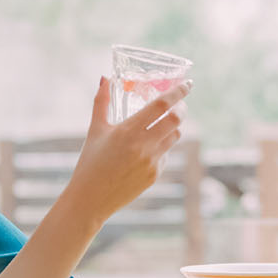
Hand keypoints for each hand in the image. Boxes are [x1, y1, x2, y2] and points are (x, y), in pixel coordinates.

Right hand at [61, 76, 190, 222]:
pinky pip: (166, 154)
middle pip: (176, 120)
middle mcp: (143, 145)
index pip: (161, 105)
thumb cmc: (90, 162)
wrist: (90, 199)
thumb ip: (101, 102)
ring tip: (165, 122)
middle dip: (182, 108)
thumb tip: (104, 78)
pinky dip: (163, 145)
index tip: (187, 84)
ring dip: (174, 126)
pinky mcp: (155, 175)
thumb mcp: (95, 130)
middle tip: (180, 104)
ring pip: (175, 136)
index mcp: (128, 130)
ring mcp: (152, 161)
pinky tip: (150, 146)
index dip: (178, 92)